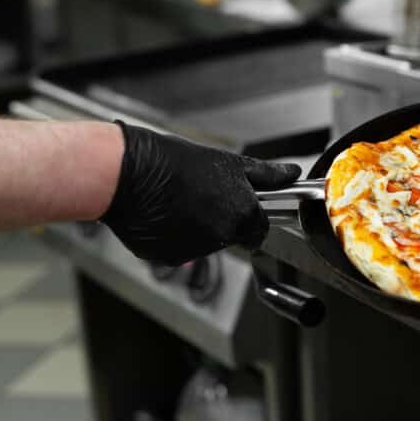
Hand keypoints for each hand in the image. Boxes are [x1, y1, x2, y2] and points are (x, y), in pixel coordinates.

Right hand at [101, 122, 301, 264]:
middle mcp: (222, 239)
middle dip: (222, 222)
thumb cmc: (175, 164)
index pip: (259, 230)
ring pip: (205, 245)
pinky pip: (177, 250)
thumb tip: (292, 173)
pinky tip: (163, 214)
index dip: (250, 218)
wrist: (127, 173)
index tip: (238, 207)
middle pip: (232, 237)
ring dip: (197, 228)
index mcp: (242, 217)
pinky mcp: (167, 257)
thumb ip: (266, 174)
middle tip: (203, 198)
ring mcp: (193, 252)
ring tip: (179, 201)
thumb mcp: (228, 163)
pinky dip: (173, 236)